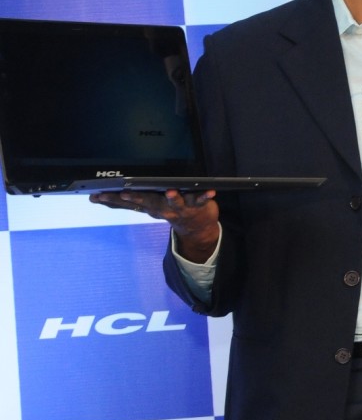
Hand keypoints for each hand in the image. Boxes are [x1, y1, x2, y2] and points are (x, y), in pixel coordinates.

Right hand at [89, 189, 219, 261]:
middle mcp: (162, 208)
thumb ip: (123, 202)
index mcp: (149, 206)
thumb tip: (93, 198)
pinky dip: (206, 196)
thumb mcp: (145, 206)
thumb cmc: (169, 210)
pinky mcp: (198, 205)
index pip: (127, 202)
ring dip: (172, 197)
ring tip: (170, 191)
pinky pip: (202, 200)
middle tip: (125, 192)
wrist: (198, 227)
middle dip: (136, 197)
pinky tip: (211, 192)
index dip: (112, 199)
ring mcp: (180, 208)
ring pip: (175, 202)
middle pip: (148, 202)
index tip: (98, 195)